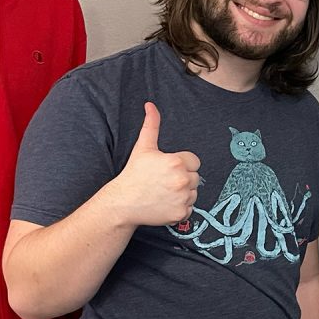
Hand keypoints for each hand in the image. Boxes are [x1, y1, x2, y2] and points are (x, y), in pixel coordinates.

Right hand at [111, 102, 200, 226]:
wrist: (123, 203)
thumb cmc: (133, 174)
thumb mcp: (143, 147)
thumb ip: (151, 125)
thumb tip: (150, 105)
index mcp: (177, 162)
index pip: (194, 161)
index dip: (182, 164)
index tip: (167, 169)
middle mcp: (182, 180)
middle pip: (196, 177)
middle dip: (183, 178)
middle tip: (164, 181)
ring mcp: (182, 198)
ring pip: (193, 193)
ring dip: (183, 193)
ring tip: (164, 192)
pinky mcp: (180, 213)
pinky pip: (189, 208)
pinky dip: (179, 207)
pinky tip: (164, 203)